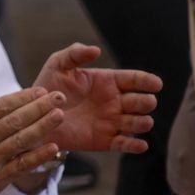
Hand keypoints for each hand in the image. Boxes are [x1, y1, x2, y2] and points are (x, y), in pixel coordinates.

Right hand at [0, 74, 66, 194]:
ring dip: (43, 127)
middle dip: (39, 107)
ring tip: (60, 115)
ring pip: (21, 140)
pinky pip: (22, 165)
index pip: (0, 105)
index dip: (22, 97)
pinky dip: (38, 156)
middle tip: (59, 97)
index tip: (40, 90)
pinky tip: (53, 147)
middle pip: (14, 120)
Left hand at [34, 43, 160, 153]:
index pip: (133, 80)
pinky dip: (135, 145)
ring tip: (143, 121)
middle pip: (140, 102)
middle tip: (146, 101)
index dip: (146, 81)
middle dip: (146, 102)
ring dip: (143, 122)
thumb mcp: (58, 65)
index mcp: (107, 82)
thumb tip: (96, 49)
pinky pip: (125, 144)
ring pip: (137, 123)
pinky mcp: (106, 140)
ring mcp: (112, 122)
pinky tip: (140, 144)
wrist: (37, 114)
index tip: (156, 83)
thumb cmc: (49, 86)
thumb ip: (75, 53)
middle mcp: (115, 102)